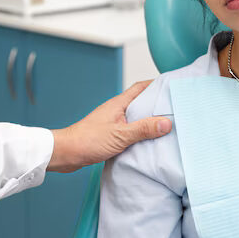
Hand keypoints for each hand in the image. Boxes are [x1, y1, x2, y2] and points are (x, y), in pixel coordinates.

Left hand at [47, 81, 171, 172]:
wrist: (66, 153)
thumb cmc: (88, 140)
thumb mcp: (121, 135)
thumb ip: (143, 129)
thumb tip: (166, 123)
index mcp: (119, 103)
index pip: (140, 87)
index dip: (156, 84)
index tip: (170, 86)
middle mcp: (117, 109)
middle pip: (140, 101)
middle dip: (156, 102)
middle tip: (172, 107)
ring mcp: (113, 120)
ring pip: (135, 115)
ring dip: (148, 118)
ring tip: (165, 124)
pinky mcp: (110, 132)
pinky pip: (130, 128)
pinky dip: (140, 131)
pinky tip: (147, 139)